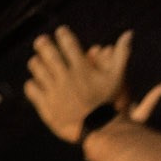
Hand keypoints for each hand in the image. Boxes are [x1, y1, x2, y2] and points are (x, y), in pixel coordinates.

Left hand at [24, 27, 134, 143]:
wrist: (98, 130)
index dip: (64, 36)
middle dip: (44, 46)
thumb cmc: (109, 103)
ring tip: (34, 60)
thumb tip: (128, 33)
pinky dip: (31, 86)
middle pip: (51, 56)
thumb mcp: (117, 77)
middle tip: (40, 40)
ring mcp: (54, 92)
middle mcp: (66, 78)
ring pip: (40, 73)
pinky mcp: (46, 106)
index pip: (70, 46)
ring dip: (36, 64)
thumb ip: (121, 54)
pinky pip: (34, 92)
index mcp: (82, 68)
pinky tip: (32, 83)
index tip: (60, 31)